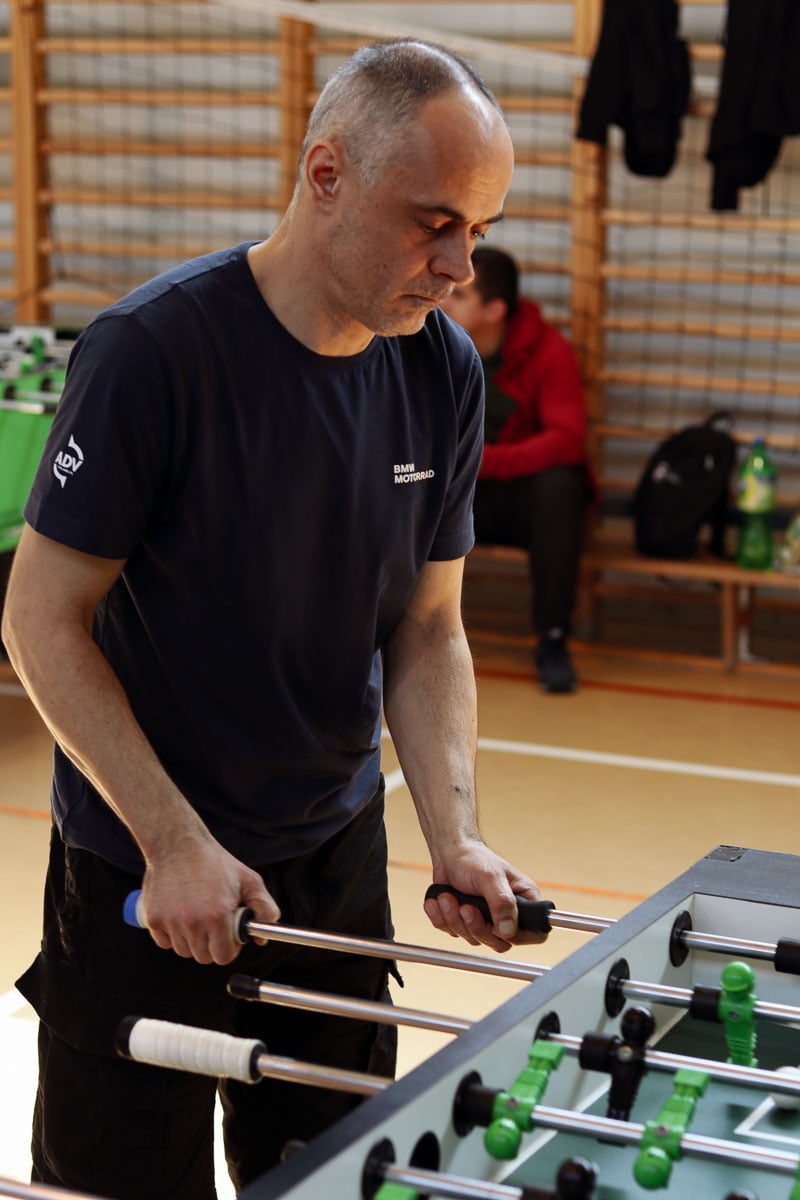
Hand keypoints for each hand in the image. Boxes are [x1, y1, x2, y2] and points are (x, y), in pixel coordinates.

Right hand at [140, 832, 279, 964]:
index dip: (229, 949)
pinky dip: (172, 934)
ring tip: (197, 915)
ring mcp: (171, 921)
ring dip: (191, 940)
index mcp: (217, 915)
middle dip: (211, 945)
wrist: (178, 844)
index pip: (223, 956)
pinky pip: (164, 942)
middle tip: (213, 925)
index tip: (228, 937)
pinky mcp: (153, 919)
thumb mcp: (249, 880)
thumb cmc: (215, 862)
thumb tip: (262, 939)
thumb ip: (264, 908)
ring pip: (183, 950)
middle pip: (203, 957)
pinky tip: (179, 914)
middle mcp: (193, 922)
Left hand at [423, 840, 543, 952]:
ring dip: (455, 919)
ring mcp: (487, 920)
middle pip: (500, 943)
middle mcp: (508, 913)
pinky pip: (454, 934)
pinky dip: (442, 918)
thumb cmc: (474, 859)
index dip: (516, 937)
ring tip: (447, 897)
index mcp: (524, 900)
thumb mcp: (490, 877)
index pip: (534, 934)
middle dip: (476, 927)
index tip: (494, 925)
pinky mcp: (466, 923)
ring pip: (475, 940)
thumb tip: (508, 931)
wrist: (449, 854)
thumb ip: (502, 903)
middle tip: (465, 907)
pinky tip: (438, 901)